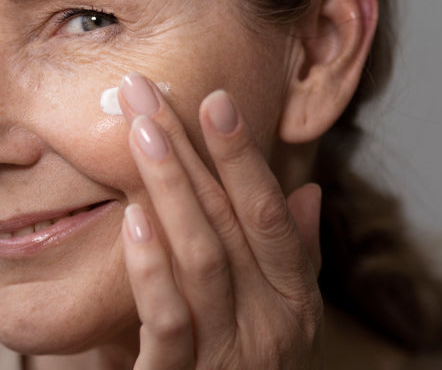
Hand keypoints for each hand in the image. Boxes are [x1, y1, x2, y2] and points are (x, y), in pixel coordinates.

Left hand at [117, 73, 323, 368]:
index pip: (270, 216)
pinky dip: (150, 266)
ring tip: (140, 135)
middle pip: (232, 226)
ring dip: (170, 190)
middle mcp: (271, 328)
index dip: (243, 158)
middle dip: (189, 154)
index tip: (212, 100)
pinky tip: (132, 217)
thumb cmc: (227, 362)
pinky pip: (167, 318)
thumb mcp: (262, 311)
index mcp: (291, 302)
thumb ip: (284, 259)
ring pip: (203, 260)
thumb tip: (308, 193)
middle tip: (146, 97)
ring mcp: (227, 357)